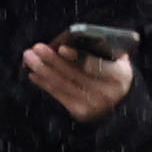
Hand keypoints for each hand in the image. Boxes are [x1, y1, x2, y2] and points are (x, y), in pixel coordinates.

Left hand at [20, 39, 136, 120]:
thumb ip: (103, 50)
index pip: (95, 65)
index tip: (60, 48)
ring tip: (29, 58)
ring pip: (62, 85)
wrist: (122, 104)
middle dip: (52, 60)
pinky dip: (44, 84)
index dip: (77, 57)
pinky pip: (58, 95)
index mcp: (119, 75)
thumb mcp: (117, 61)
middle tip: (35, 48)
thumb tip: (73, 39)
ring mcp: (92, 104)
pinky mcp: (80, 112)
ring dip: (42, 70)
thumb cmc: (114, 74)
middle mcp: (106, 92)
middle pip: (73, 74)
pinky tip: (33, 74)